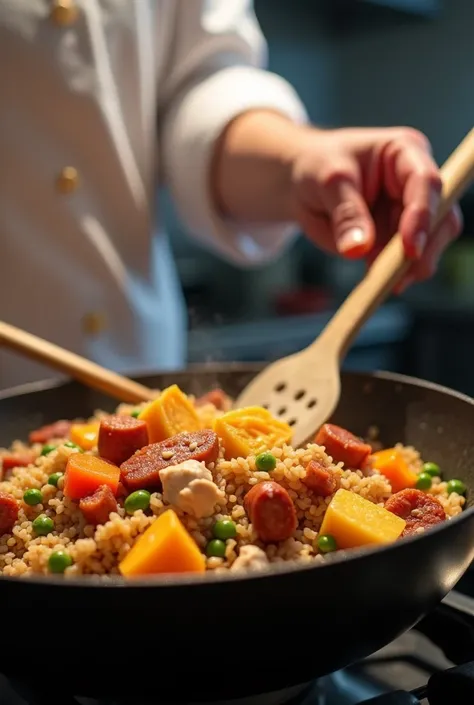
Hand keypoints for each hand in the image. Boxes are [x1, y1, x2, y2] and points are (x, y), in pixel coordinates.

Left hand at [290, 127, 461, 290]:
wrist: (301, 183)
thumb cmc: (316, 166)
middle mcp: (414, 183)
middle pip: (439, 218)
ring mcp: (408, 213)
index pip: (426, 183)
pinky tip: (375, 281)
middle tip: (396, 277)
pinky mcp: (396, 238)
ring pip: (427, 245)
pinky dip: (393, 275)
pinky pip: (405, 262)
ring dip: (407, 267)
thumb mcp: (327, 182)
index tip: (409, 248)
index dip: (422, 216)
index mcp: (404, 152)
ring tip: (378, 280)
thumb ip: (346, 213)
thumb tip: (358, 249)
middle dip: (422, 249)